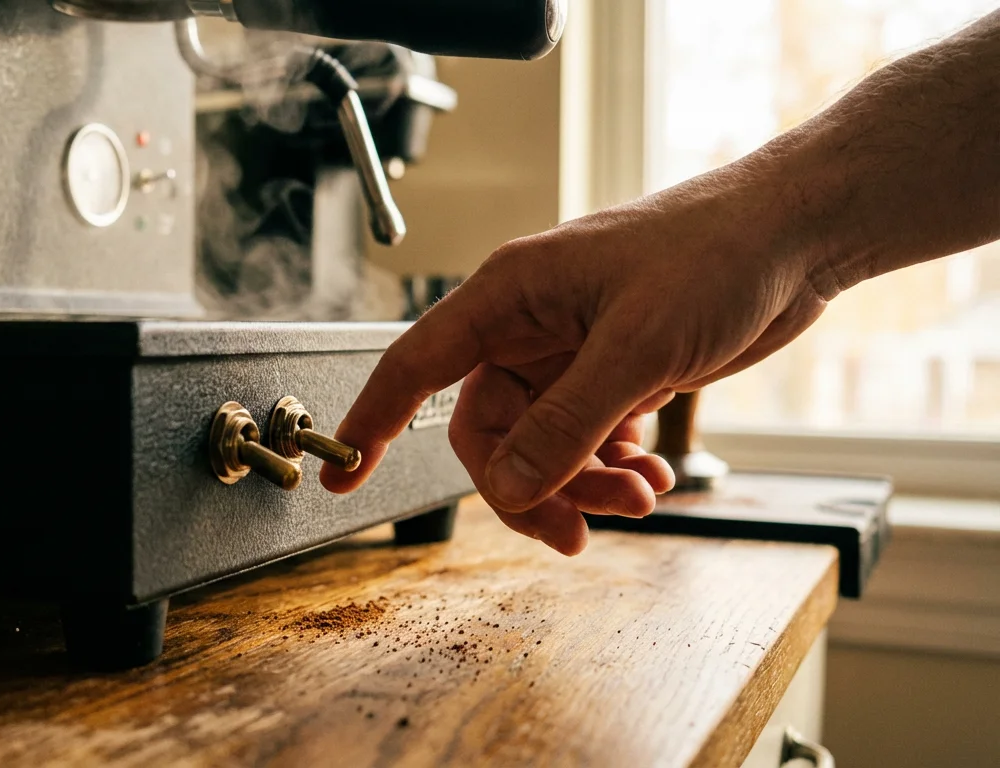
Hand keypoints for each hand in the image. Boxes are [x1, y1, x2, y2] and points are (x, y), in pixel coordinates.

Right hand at [321, 160, 827, 553]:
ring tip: (636, 498)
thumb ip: (567, 424)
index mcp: (509, 295)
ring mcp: (571, 350)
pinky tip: (650, 475)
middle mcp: (529, 324)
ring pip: (541, 443)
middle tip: (573, 531)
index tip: (339, 472)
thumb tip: (510, 488)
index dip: (370, 421)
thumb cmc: (715, 252)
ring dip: (581, 482)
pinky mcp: (612, 370)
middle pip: (489, 430)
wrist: (796, 234)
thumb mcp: (636, 348)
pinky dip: (610, 467)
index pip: (415, 366)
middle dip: (526, 485)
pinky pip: (584, 437)